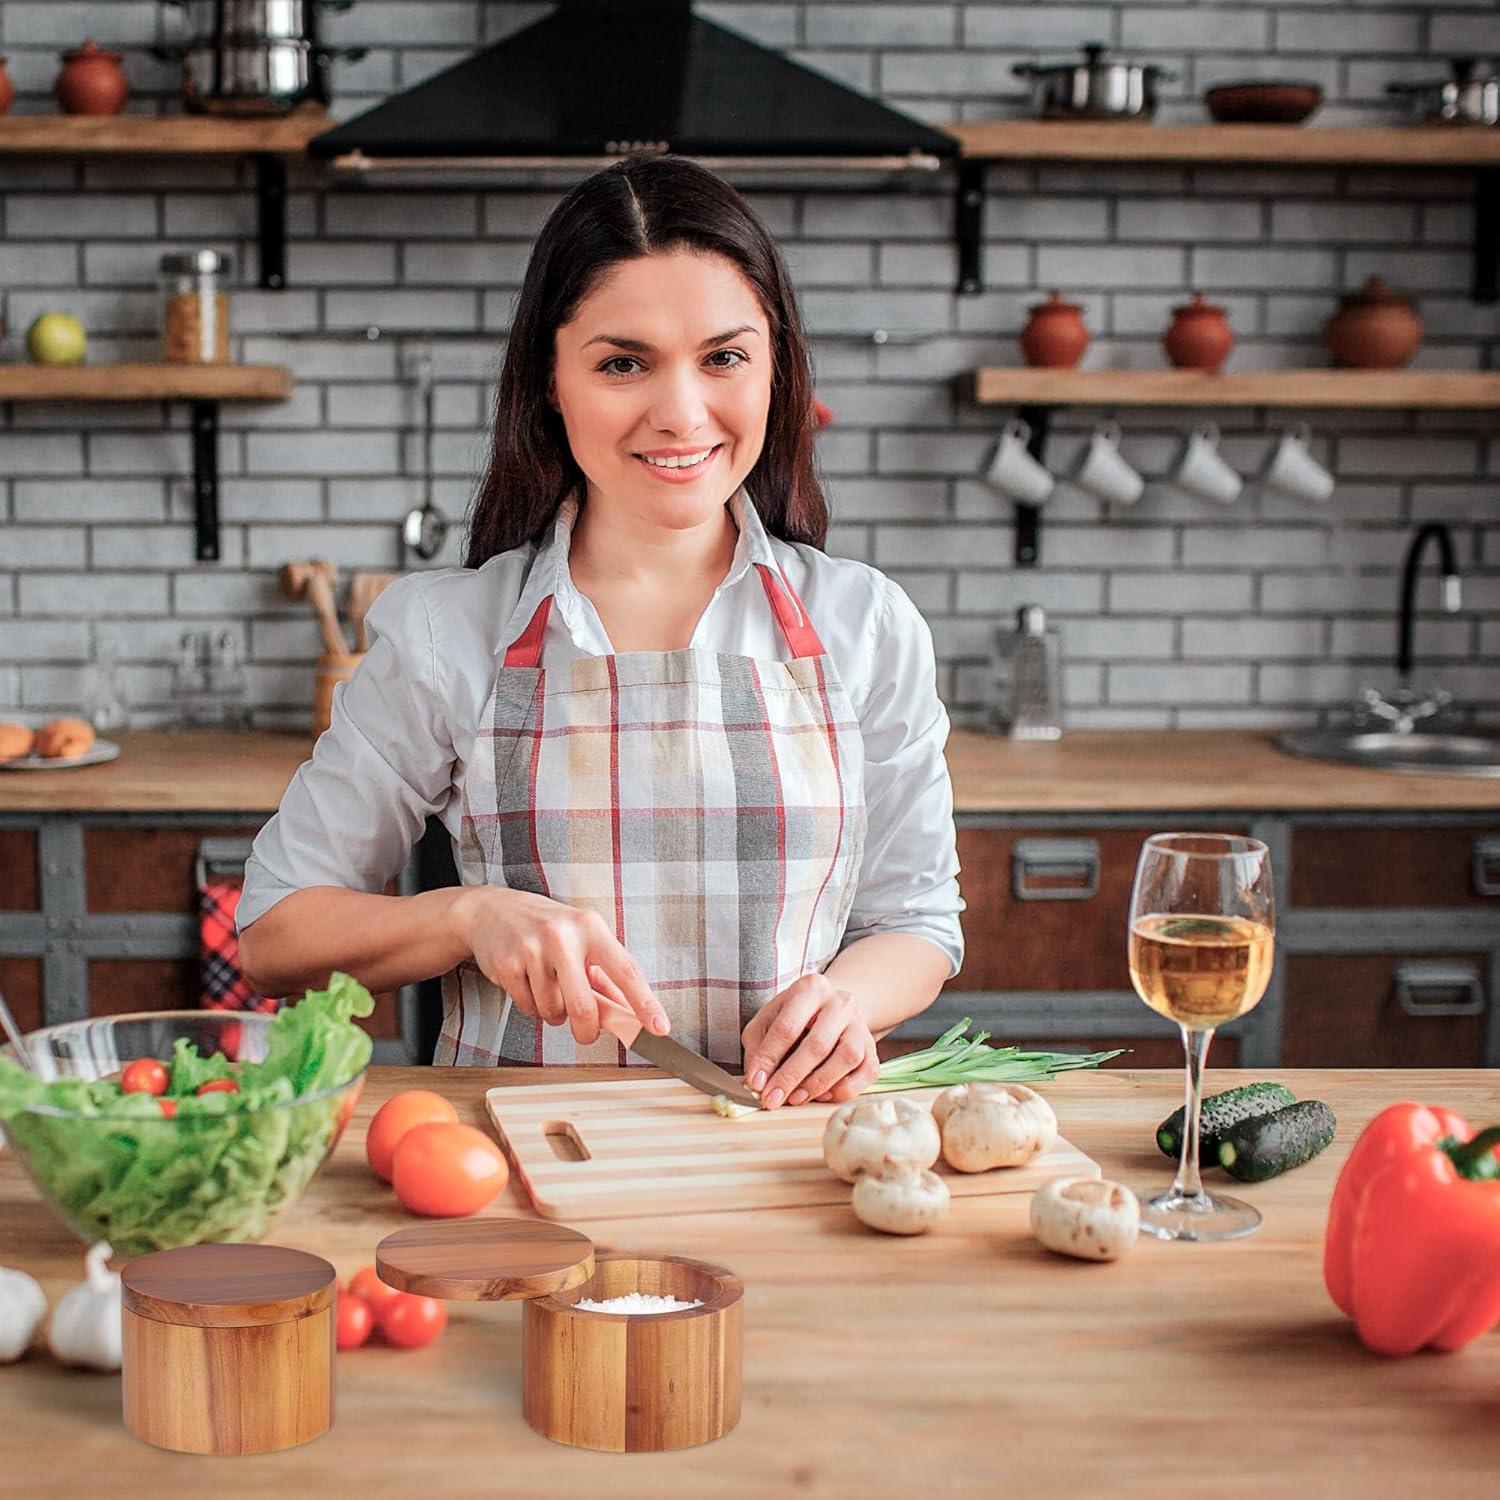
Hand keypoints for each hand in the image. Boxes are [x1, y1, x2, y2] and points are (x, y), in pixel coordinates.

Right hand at [452, 887, 668, 1046]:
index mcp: (591, 928)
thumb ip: (604, 977)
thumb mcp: (581, 939)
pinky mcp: (508, 965)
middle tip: (585, 1033)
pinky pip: (528, 1008)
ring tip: (548, 987)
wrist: (491, 911)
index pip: (626, 971)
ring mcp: (533, 950)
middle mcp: (563, 936)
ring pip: (553, 1010)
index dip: (645, 1003)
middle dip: (586, 1029)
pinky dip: (531, 1006)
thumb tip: (628, 1014)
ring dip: (554, 1012)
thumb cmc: (545, 927)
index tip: (659, 1027)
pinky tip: (527, 983)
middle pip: (583, 1005)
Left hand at [740, 974, 878, 1108]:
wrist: (830, 1009)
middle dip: (791, 1077)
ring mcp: (860, 1025)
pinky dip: (843, 1089)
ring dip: (817, 1085)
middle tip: (772, 1098)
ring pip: (846, 1058)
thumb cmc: (793, 1016)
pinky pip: (866, 1073)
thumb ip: (758, 1046)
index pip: (787, 1027)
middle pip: (818, 1045)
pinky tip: (821, 1095)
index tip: (755, 1082)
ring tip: (795, 1097)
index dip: (769, 1058)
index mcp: (810, 988)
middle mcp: (840, 1002)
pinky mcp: (872, 1048)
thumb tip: (756, 1080)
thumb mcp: (767, 1019)